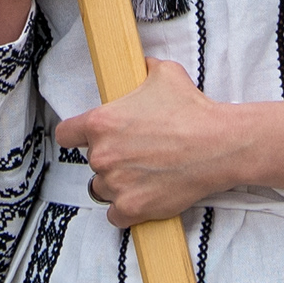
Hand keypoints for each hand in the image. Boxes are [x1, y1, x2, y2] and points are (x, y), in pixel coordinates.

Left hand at [55, 64, 264, 230]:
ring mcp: (116, 185)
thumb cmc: (190, 109)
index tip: (84, 138)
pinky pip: (114, 216)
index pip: (66, 135)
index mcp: (101, 122)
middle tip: (135, 151)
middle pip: (91, 161)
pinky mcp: (132, 208)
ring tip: (142, 174)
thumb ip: (140, 71)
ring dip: (116, 183)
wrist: (217, 145)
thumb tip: (138, 67)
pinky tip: (141, 196)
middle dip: (110, 157)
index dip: (75, 135)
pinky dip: (125, 210)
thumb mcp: (162, 72)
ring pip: (102, 188)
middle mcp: (103, 155)